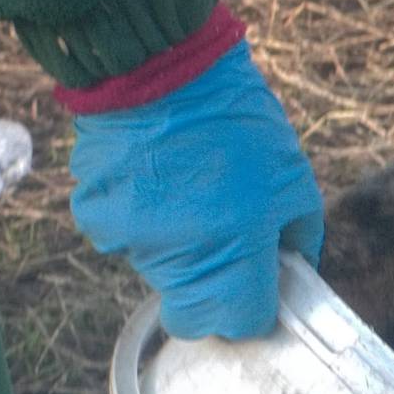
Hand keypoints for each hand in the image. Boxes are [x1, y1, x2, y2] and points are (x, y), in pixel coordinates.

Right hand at [68, 41, 324, 338]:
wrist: (157, 66)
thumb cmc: (238, 125)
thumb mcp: (294, 181)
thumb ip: (298, 239)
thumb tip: (291, 269)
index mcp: (234, 258)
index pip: (242, 326)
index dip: (255, 311)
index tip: (260, 287)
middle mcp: (178, 263)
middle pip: (195, 316)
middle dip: (214, 296)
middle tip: (227, 249)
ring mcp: (130, 244)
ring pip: (161, 277)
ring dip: (179, 254)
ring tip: (191, 195)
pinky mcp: (96, 220)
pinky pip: (128, 241)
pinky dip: (144, 223)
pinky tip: (157, 180)